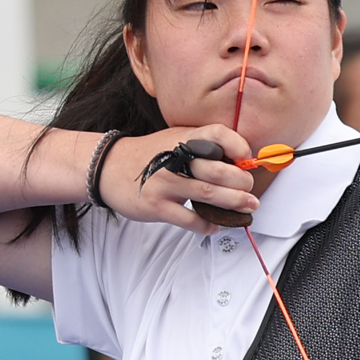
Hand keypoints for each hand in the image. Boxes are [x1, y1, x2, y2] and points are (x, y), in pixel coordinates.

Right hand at [106, 128, 258, 231]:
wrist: (108, 167)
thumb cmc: (150, 155)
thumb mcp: (174, 139)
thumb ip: (202, 146)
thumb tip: (239, 162)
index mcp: (182, 138)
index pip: (217, 134)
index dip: (238, 146)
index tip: (247, 159)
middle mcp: (175, 159)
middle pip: (219, 170)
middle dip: (243, 183)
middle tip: (251, 190)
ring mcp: (165, 183)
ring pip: (209, 194)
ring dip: (234, 203)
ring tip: (248, 207)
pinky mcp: (157, 206)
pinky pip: (191, 219)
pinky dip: (208, 225)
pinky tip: (215, 225)